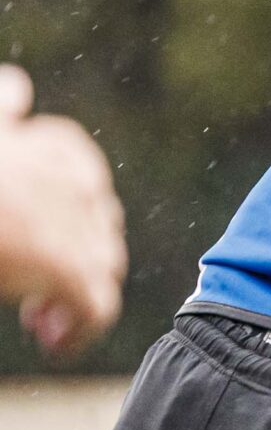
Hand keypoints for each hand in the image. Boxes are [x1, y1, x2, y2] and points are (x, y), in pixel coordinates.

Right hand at [0, 66, 127, 357]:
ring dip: (74, 297)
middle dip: (71, 263)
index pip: (87, 192)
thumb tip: (16, 88)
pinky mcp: (69, 269)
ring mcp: (79, 225)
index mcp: (58, 147)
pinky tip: (55, 341)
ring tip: (36, 317)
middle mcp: (80, 182)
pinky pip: (96, 310)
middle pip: (100, 233)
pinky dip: (80, 331)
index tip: (33, 250)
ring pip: (101, 270)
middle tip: (32, 293)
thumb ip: (2, 112)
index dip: (66, 225)